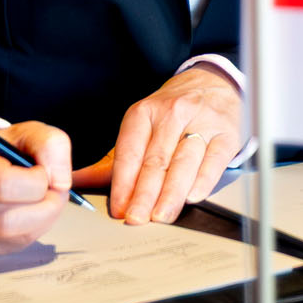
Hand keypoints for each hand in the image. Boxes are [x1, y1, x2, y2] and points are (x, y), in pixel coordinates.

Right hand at [0, 121, 70, 254]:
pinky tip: (31, 211)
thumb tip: (61, 182)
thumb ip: (50, 145)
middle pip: (8, 221)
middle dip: (45, 205)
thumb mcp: (25, 132)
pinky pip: (18, 245)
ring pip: (17, 237)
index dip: (36, 180)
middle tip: (52, 190)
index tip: (41, 171)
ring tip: (44, 199)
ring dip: (44, 218)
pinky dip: (35, 229)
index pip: (3, 184)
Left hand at [78, 66, 244, 224]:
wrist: (213, 83)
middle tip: (136, 219)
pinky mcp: (226, 134)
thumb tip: (76, 182)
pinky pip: (213, 160)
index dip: (123, 183)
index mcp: (144, 113)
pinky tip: (192, 196)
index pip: (130, 151)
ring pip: (183, 162)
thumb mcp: (140, 127)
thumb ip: (113, 161)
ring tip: (161, 216)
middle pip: (156, 160)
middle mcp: (172, 114)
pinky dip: (203, 180)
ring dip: (171, 193)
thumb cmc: (172, 112)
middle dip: (144, 194)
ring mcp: (201, 122)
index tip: (119, 208)